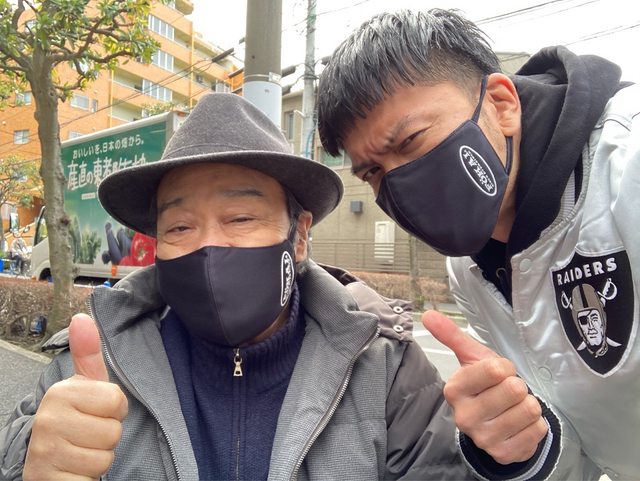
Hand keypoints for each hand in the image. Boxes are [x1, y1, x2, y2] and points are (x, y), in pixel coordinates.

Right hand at [24, 314, 127, 480]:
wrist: (44, 464)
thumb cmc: (73, 420)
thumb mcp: (83, 386)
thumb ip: (87, 354)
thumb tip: (82, 317)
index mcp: (61, 394)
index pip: (117, 401)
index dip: (114, 411)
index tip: (95, 413)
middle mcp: (48, 421)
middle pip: (113, 432)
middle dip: (106, 437)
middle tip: (87, 436)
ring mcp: (44, 453)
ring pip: (104, 458)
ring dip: (97, 459)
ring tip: (80, 452)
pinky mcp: (47, 480)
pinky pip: (90, 480)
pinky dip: (87, 479)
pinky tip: (73, 470)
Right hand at [423, 310, 546, 464]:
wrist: (493, 423)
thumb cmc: (484, 385)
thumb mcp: (471, 358)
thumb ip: (451, 335)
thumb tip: (427, 314)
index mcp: (454, 390)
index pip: (496, 369)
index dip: (504, 367)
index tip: (497, 373)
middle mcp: (465, 417)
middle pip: (514, 389)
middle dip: (517, 386)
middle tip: (506, 392)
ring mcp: (484, 438)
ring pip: (529, 409)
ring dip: (527, 405)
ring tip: (513, 407)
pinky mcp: (504, 455)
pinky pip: (538, 430)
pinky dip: (535, 424)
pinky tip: (520, 424)